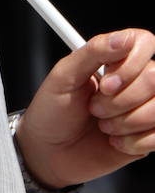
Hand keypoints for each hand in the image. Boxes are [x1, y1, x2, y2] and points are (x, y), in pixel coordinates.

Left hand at [17, 28, 154, 188]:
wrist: (49, 153)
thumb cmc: (52, 113)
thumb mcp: (63, 77)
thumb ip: (92, 52)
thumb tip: (123, 38)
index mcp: (116, 61)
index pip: (146, 43)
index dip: (131, 64)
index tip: (105, 84)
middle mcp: (136, 81)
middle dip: (121, 99)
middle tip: (94, 108)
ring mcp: (147, 108)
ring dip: (126, 122)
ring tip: (103, 125)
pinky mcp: (152, 135)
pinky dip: (134, 141)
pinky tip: (115, 141)